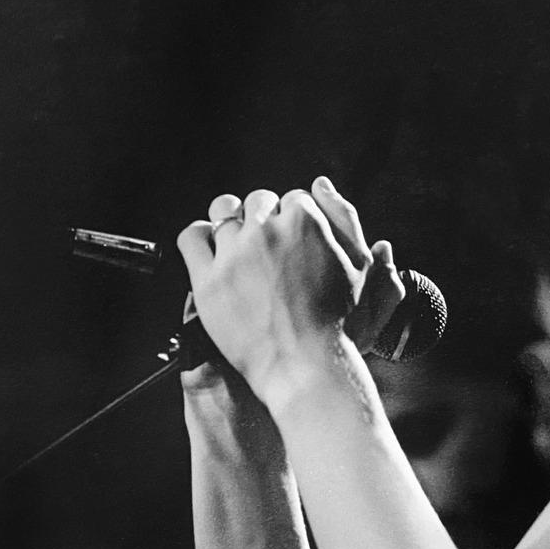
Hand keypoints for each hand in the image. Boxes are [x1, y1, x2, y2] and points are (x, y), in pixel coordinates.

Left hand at [178, 177, 401, 402]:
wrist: (306, 364)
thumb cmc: (339, 321)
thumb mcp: (358, 265)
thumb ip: (343, 217)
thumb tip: (319, 184)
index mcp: (306, 221)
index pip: (294, 198)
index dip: (295, 219)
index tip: (294, 241)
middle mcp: (267, 230)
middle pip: (259, 201)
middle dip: (265, 219)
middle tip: (269, 247)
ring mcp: (234, 253)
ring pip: (223, 212)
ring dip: (232, 222)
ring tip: (239, 244)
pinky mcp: (207, 279)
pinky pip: (192, 238)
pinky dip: (199, 237)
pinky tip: (211, 249)